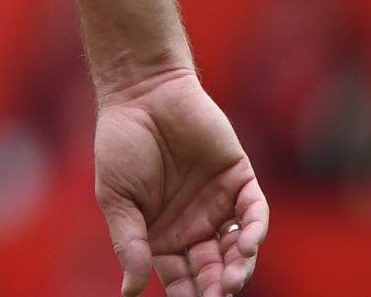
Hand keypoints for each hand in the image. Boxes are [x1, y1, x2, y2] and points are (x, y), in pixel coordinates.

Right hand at [95, 70, 267, 295]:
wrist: (140, 93)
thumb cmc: (120, 143)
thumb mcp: (116, 198)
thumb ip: (127, 242)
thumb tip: (129, 292)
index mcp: (162, 234)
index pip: (181, 277)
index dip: (188, 294)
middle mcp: (194, 224)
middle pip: (213, 268)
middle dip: (217, 287)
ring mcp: (219, 203)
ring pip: (238, 247)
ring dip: (239, 267)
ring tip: (233, 281)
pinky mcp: (239, 179)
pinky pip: (254, 212)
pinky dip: (254, 230)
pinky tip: (247, 245)